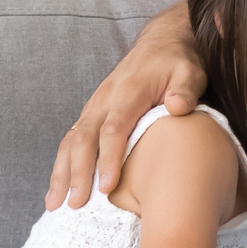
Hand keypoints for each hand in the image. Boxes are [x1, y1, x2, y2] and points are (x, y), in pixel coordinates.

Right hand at [46, 2, 204, 210]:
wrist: (164, 42)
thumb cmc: (180, 62)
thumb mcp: (191, 72)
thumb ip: (185, 90)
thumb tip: (177, 107)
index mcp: (128, 92)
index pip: (114, 129)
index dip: (109, 159)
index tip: (107, 188)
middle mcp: (105, 100)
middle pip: (84, 138)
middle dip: (77, 173)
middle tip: (75, 205)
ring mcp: (95, 106)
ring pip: (71, 141)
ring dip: (62, 172)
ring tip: (55, 204)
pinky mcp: (93, 112)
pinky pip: (72, 140)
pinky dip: (63, 164)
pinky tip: (59, 188)